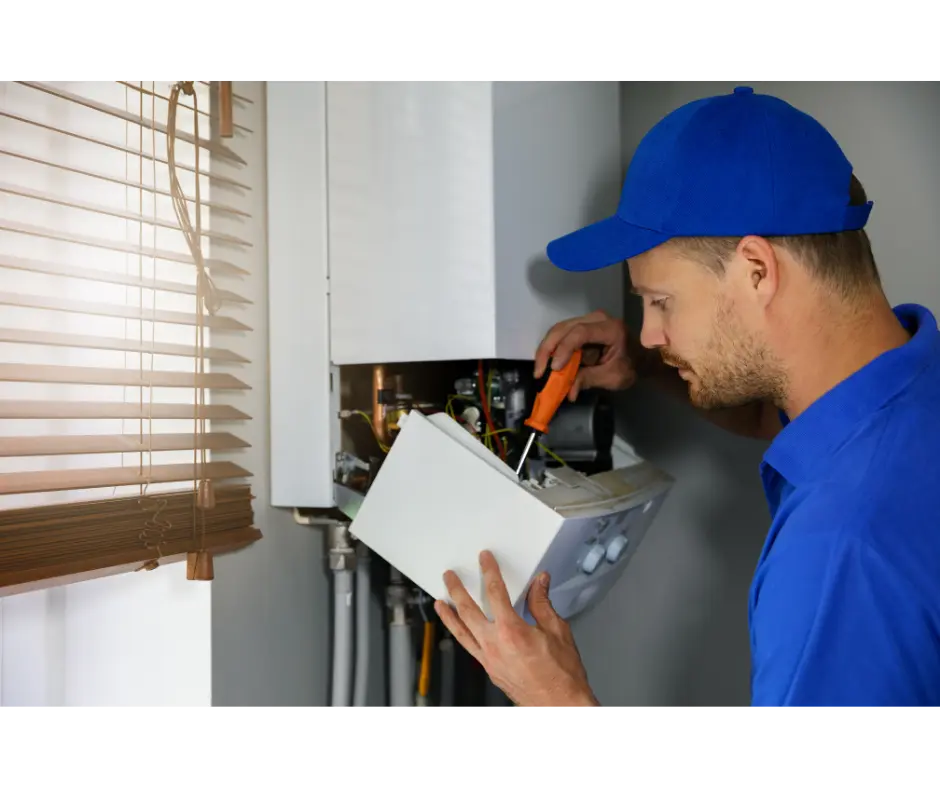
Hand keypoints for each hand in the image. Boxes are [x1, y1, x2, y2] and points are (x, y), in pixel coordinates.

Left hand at [434, 550, 598, 708]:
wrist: (559, 704)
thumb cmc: (561, 675)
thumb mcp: (557, 631)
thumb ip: (542, 604)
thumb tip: (539, 583)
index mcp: (512, 631)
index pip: (495, 592)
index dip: (489, 572)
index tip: (484, 560)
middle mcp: (494, 644)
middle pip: (468, 610)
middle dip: (457, 590)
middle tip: (449, 577)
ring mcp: (488, 659)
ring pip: (461, 632)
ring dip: (448, 614)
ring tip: (439, 602)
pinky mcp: (489, 670)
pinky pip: (468, 647)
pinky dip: (459, 635)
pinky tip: (458, 630)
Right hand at [534, 309, 637, 400]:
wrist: (641, 358)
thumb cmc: (631, 367)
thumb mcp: (613, 377)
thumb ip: (589, 380)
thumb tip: (567, 392)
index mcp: (610, 329)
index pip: (580, 332)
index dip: (564, 349)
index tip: (554, 369)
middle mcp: (597, 319)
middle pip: (564, 328)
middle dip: (548, 349)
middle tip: (539, 371)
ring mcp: (587, 320)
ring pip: (558, 330)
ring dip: (547, 350)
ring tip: (540, 369)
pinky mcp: (581, 326)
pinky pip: (561, 335)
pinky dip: (552, 349)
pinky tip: (547, 363)